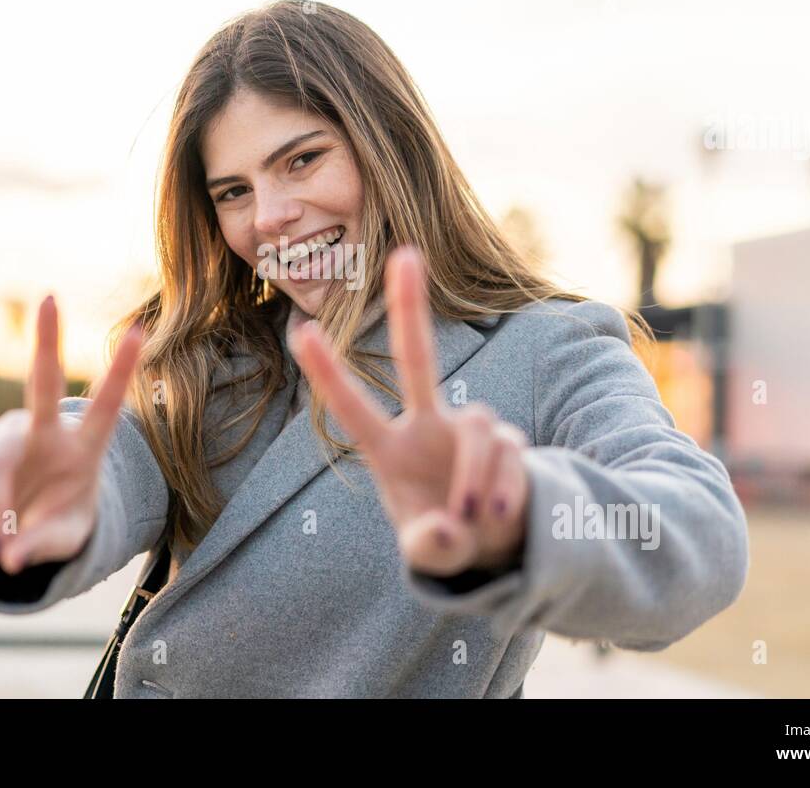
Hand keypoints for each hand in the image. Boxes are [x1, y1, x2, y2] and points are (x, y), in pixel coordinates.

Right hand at [0, 295, 142, 573]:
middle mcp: (47, 431)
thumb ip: (42, 546)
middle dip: (47, 339)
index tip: (140, 329)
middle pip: (43, 382)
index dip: (122, 369)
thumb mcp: (64, 541)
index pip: (107, 404)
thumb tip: (12, 558)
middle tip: (50, 297)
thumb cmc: (60, 525)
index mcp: (85, 447)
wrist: (27, 527)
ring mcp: (9, 436)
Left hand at [289, 246, 531, 576]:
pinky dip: (504, 492)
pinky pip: (507, 457)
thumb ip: (431, 549)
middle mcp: (428, 427)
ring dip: (476, 485)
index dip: (328, 372)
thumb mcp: (430, 556)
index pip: (353, 407)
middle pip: (419, 358)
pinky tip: (501, 518)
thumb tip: (448, 529)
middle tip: (405, 252)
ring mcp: (471, 428)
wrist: (495, 550)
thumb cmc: (446, 542)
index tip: (300, 330)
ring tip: (475, 522)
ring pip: (477, 436)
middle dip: (410, 306)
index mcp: (390, 450)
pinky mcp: (509, 440)